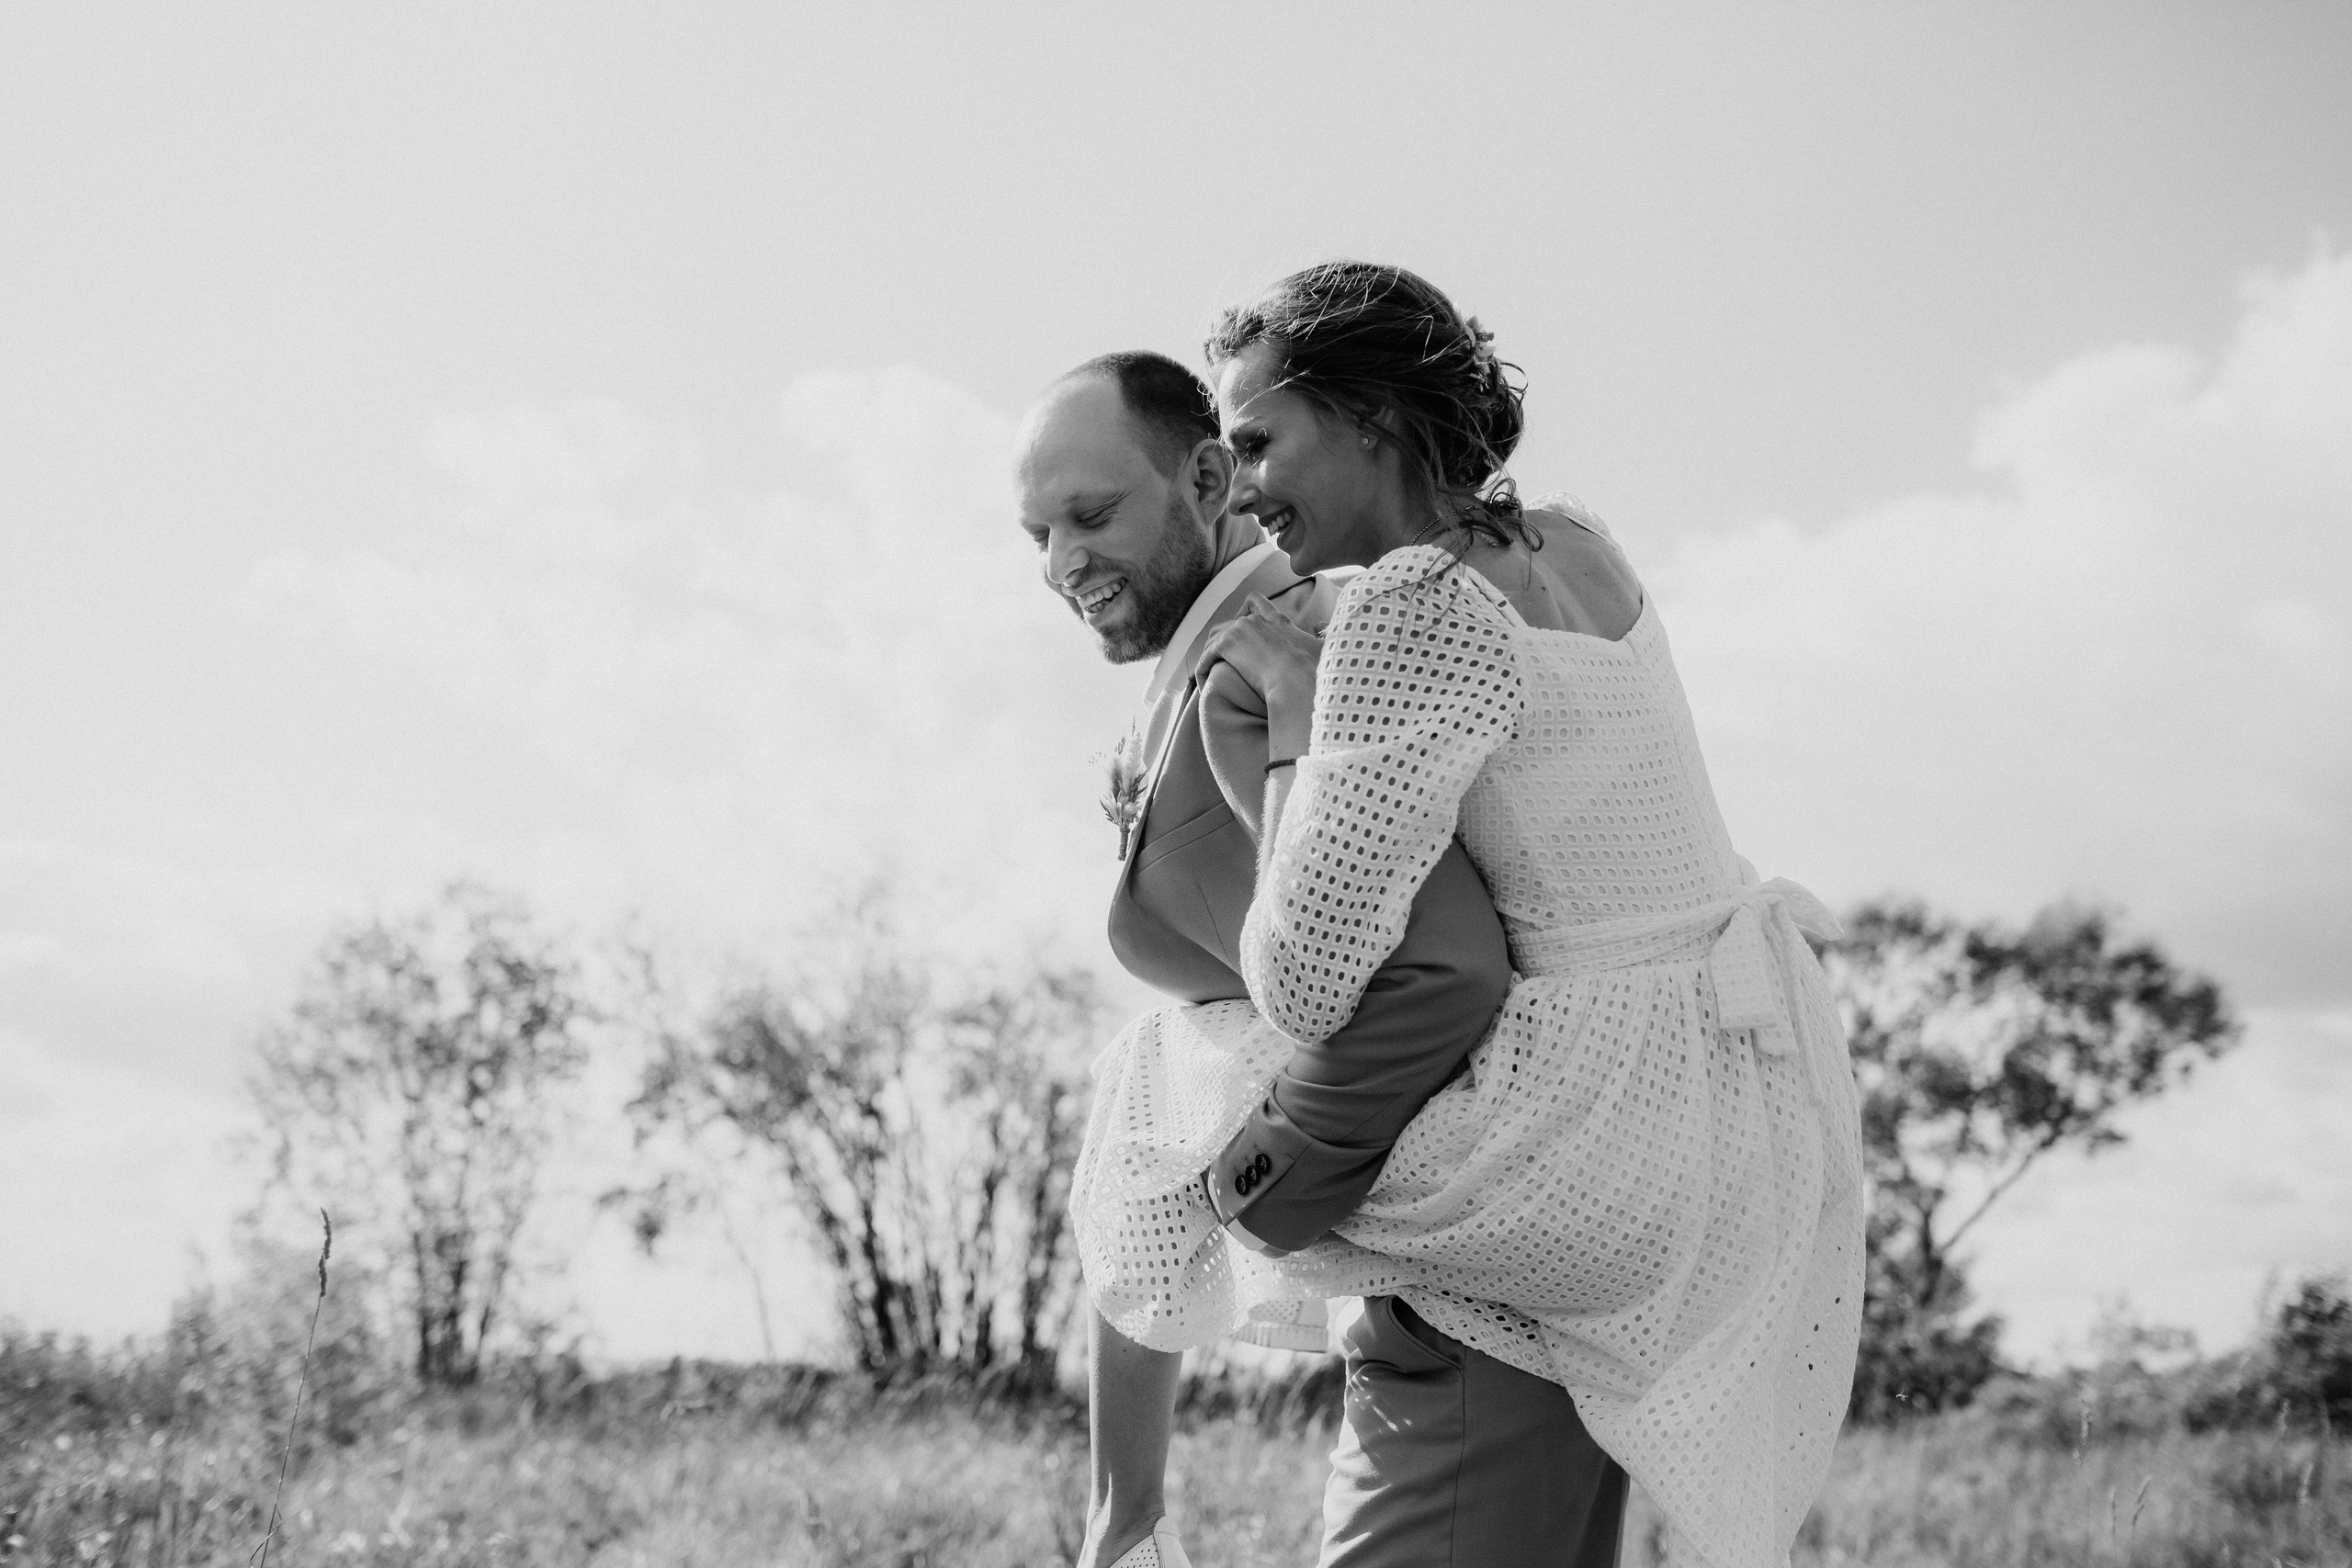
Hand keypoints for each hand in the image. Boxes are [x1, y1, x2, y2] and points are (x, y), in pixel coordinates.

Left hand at [1193, 593, 1319, 756]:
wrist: (1300, 681)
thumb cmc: (1317, 675)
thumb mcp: (1327, 657)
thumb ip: (1329, 649)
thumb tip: (1351, 649)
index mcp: (1280, 623)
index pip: (1258, 603)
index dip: (1248, 611)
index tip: (1244, 624)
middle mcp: (1260, 621)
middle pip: (1233, 618)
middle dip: (1226, 635)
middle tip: (1222, 656)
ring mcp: (1242, 629)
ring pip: (1216, 636)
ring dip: (1211, 653)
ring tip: (1208, 670)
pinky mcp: (1227, 643)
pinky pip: (1206, 656)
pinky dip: (1201, 669)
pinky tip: (1201, 682)